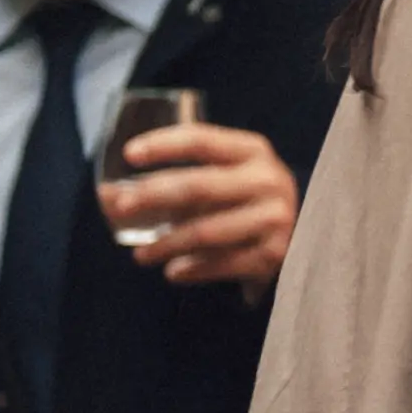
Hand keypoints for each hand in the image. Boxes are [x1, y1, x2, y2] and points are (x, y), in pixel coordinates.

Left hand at [97, 118, 300, 290]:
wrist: (305, 233)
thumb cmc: (245, 199)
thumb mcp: (219, 177)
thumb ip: (171, 181)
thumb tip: (106, 194)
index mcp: (252, 150)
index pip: (201, 140)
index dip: (163, 145)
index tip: (129, 155)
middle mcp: (268, 179)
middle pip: (198, 186)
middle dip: (152, 196)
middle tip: (119, 207)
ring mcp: (275, 218)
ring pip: (206, 231)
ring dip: (166, 244)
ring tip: (140, 255)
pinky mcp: (275, 254)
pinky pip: (223, 263)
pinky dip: (193, 269)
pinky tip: (173, 272)